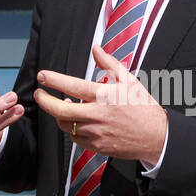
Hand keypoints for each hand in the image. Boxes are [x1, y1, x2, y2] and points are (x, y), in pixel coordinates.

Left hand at [32, 44, 166, 163]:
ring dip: (59, 115)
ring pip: (66, 125)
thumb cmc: (143, 106)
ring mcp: (96, 133)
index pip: (72, 86)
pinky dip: (71, 129)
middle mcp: (97, 115)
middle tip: (38, 94)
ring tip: (64, 106)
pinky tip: (76, 121)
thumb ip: (109, 63)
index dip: (53, 80)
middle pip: (60, 110)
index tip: (42, 76)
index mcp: (104, 96)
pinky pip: (76, 138)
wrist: (157, 137)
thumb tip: (96, 49)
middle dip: (44, 101)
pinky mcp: (97, 146)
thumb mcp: (129, 80)